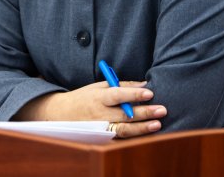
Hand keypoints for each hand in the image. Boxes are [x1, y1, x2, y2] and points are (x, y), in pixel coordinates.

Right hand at [17, 80, 166, 138]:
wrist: (61, 114)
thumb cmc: (84, 97)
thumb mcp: (99, 86)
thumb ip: (121, 85)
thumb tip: (144, 84)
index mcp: (98, 98)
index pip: (117, 95)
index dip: (133, 95)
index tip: (149, 93)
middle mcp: (99, 114)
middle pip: (124, 114)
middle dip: (144, 112)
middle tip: (161, 109)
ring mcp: (101, 128)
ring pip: (124, 129)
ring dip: (142, 128)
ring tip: (157, 124)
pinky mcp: (103, 137)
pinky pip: (120, 138)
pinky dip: (134, 136)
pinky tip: (147, 134)